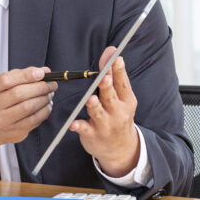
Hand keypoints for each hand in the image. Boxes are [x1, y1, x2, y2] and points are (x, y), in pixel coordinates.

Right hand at [0, 67, 57, 156]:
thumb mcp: (1, 85)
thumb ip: (20, 75)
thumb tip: (43, 72)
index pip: (5, 80)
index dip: (26, 75)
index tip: (41, 73)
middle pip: (19, 94)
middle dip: (40, 87)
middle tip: (51, 83)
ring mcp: (2, 120)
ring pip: (28, 107)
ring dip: (44, 98)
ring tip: (49, 93)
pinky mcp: (14, 131)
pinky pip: (34, 119)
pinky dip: (45, 110)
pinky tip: (46, 105)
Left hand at [70, 46, 139, 176]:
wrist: (121, 149)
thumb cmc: (118, 116)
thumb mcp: (121, 97)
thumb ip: (114, 76)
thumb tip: (111, 51)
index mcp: (125, 101)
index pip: (122, 83)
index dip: (118, 70)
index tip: (116, 58)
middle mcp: (117, 112)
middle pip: (110, 97)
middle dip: (107, 87)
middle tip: (104, 78)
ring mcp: (105, 125)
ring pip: (98, 113)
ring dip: (94, 106)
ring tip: (90, 99)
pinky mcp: (92, 135)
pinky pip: (84, 129)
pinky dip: (79, 126)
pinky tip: (73, 124)